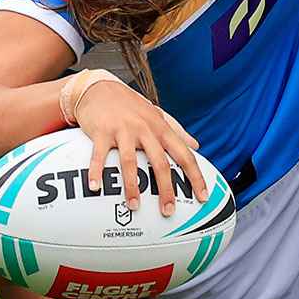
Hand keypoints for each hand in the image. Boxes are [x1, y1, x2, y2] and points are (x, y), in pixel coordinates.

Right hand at [72, 79, 204, 216]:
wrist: (100, 87)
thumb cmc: (130, 104)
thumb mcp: (157, 114)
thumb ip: (177, 130)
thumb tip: (196, 146)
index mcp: (161, 128)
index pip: (184, 155)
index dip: (195, 177)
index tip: (202, 197)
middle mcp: (145, 129)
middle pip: (160, 163)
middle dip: (166, 190)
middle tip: (168, 211)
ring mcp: (123, 130)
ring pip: (130, 162)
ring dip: (132, 187)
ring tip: (134, 206)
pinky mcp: (102, 131)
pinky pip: (99, 155)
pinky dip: (96, 172)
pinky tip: (95, 186)